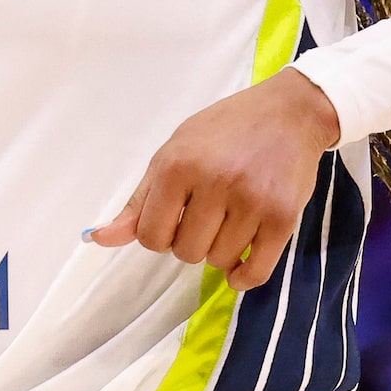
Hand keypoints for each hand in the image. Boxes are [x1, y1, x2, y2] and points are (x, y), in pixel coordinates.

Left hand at [88, 68, 341, 291]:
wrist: (290, 112)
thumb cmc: (224, 130)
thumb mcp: (173, 153)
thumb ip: (139, 200)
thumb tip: (100, 239)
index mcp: (179, 166)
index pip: (150, 235)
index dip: (158, 234)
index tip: (173, 219)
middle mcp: (215, 183)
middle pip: (184, 252)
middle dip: (189, 241)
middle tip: (205, 217)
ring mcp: (252, 202)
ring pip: (218, 261)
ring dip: (219, 251)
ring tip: (229, 223)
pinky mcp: (283, 217)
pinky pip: (256, 271)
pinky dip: (243, 277)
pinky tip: (240, 266)